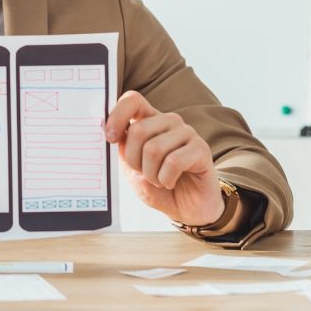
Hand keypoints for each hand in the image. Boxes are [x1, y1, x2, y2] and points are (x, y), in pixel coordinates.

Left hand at [104, 91, 223, 225]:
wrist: (185, 210)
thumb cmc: (157, 186)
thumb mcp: (131, 168)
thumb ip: (122, 148)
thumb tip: (109, 132)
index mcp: (149, 120)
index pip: (132, 100)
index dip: (117, 115)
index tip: (110, 138)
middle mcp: (168, 121)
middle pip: (138, 130)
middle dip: (133, 160)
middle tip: (143, 174)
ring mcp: (187, 133)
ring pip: (154, 148)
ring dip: (150, 174)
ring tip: (158, 180)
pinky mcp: (201, 149)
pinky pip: (173, 162)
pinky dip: (165, 179)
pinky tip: (171, 182)